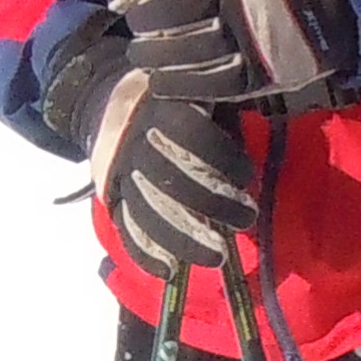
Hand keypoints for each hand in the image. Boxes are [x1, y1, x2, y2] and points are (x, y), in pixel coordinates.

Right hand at [45, 14, 262, 276]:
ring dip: (183, 239)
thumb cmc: (169, 97)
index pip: (190, 135)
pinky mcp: (109, 195)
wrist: (103, 99)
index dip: (222, 158)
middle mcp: (134, 141)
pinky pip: (124, 228)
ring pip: (146, 211)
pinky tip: (168, 270)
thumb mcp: (192, 89)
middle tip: (245, 219)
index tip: (247, 175)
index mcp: (159, 107)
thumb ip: (219, 112)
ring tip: (216, 257)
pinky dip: (144, 253)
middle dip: (212, 205)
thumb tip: (258, 138)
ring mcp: (118, 173)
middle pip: (170, 180)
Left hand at [105, 0, 360, 111]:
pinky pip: (196, 86)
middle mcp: (223, 1)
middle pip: (159, 15)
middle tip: (140, 29)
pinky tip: (162, 82)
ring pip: (172, 54)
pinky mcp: (244, 77)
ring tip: (146, 58)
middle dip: (141, 23)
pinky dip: (172, 84)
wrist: (322, 10)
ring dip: (150, 57)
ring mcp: (234, 42)